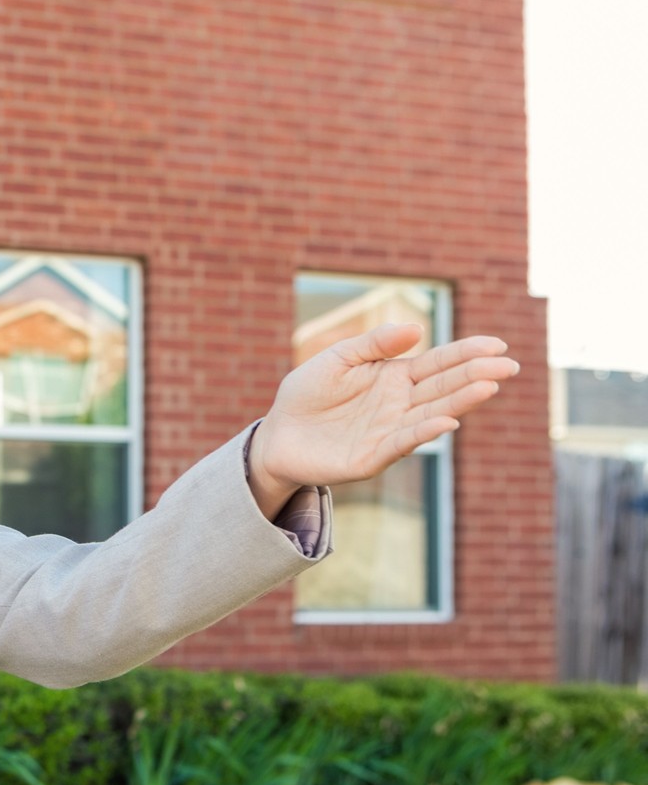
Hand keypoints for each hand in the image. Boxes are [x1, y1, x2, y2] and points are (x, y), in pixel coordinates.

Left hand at [249, 323, 518, 515]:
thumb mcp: (337, 359)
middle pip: (444, 387)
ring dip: (460, 402)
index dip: (467, 353)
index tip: (497, 344)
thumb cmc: (306, 394)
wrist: (276, 435)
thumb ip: (373, 344)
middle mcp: (400, 404)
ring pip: (432, 413)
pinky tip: (447, 421)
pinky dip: (424, 432)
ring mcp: (390, 431)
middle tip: (508, 365)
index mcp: (394, 376)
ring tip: (488, 386)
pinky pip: (402, 442)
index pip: (438, 363)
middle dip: (476, 375)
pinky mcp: (373, 456)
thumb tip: (417, 328)